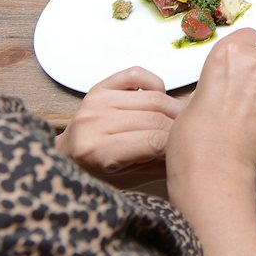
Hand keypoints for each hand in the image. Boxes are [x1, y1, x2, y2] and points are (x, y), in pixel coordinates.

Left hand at [56, 66, 183, 178]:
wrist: (64, 159)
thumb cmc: (95, 175)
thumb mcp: (127, 181)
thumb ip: (158, 165)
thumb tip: (191, 151)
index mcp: (97, 151)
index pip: (154, 142)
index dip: (178, 144)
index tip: (191, 148)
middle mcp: (93, 122)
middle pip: (156, 118)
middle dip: (179, 127)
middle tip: (191, 135)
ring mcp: (96, 101)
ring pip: (153, 97)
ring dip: (173, 108)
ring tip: (179, 121)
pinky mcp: (99, 87)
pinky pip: (138, 74)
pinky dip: (155, 84)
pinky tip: (158, 99)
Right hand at [165, 28, 255, 182]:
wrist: (214, 168)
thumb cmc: (196, 140)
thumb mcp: (193, 96)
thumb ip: (216, 79)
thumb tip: (224, 83)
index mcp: (226, 53)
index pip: (249, 34)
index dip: (245, 50)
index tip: (241, 61)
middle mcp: (254, 61)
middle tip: (242, 95)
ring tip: (248, 114)